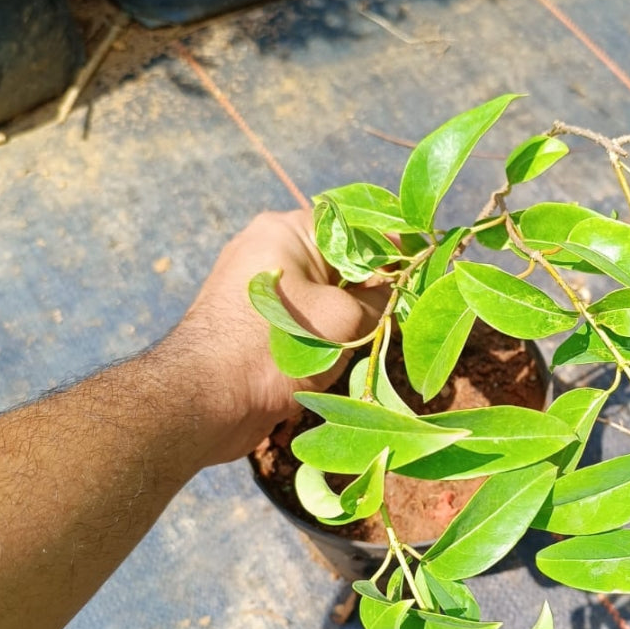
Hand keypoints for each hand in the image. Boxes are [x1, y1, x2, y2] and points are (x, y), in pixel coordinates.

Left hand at [163, 208, 387, 464]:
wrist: (205, 402)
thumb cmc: (275, 349)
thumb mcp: (343, 320)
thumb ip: (378, 299)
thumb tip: (398, 290)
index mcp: (286, 231)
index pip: (355, 226)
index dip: (394, 246)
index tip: (424, 268)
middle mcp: (268, 250)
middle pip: (340, 261)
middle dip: (372, 288)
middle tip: (403, 313)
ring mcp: (258, 288)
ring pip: (324, 294)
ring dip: (349, 319)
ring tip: (371, 341)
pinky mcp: (253, 323)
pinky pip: (303, 320)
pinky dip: (325, 337)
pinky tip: (340, 360)